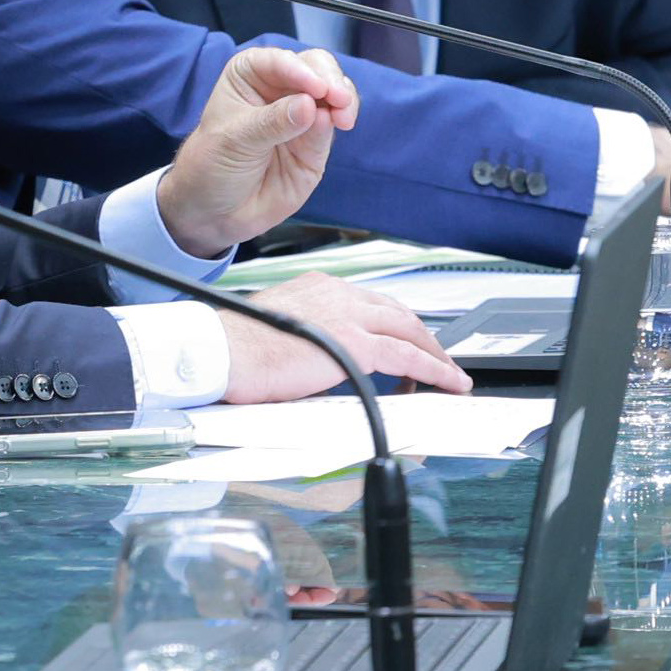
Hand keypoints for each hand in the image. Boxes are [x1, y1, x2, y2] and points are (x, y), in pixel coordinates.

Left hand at [156, 46, 357, 255]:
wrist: (216, 212)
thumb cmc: (212, 165)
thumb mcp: (235, 140)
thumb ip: (273, 123)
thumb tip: (311, 106)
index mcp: (250, 75)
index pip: (279, 61)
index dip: (300, 69)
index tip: (315, 88)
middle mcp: (279, 88)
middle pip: (315, 68)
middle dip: (330, 79)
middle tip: (339, 100)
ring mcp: (301, 114)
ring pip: (333, 92)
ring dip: (343, 99)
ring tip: (343, 115)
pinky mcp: (316, 142)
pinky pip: (334, 123)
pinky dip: (341, 119)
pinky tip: (338, 124)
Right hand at [221, 269, 471, 401]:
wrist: (221, 353)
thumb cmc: (234, 348)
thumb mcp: (278, 332)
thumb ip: (307, 339)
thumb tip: (317, 365)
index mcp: (316, 288)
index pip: (369, 303)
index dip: (394, 325)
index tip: (404, 343)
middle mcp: (336, 293)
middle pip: (397, 312)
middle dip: (423, 337)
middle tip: (437, 360)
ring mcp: (349, 315)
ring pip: (410, 330)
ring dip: (435, 354)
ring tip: (450, 375)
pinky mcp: (357, 343)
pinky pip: (409, 356)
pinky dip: (434, 370)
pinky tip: (448, 382)